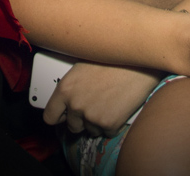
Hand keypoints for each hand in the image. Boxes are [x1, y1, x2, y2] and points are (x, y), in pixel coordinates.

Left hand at [42, 62, 162, 136]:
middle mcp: (75, 104)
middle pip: (72, 126)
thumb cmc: (113, 57)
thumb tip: (69, 97)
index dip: (59, 116)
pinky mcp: (109, 124)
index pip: (50, 116)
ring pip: (91, 130)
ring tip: (110, 101)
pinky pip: (107, 132)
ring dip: (98, 121)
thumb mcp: (84, 64)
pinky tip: (119, 106)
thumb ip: (73, 84)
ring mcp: (92, 116)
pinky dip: (113, 123)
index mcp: (65, 88)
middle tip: (95, 104)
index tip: (65, 115)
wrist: (139, 60)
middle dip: (82, 119)